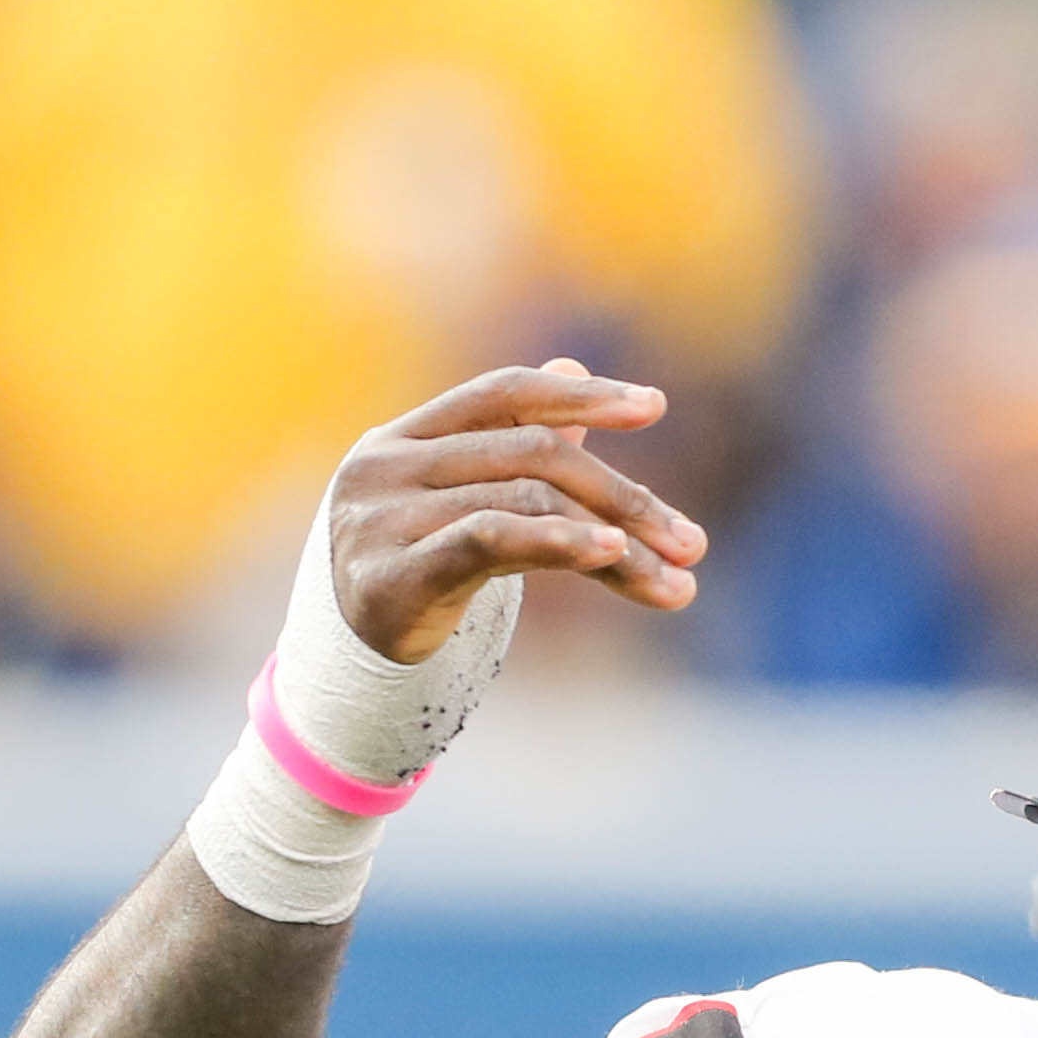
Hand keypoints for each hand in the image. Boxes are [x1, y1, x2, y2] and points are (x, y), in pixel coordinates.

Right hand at [329, 361, 709, 666]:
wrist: (344, 668)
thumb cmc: (414, 575)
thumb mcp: (465, 505)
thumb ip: (515, 445)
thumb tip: (572, 369)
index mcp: (402, 436)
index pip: (502, 392)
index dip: (579, 394)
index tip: (654, 409)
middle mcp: (384, 465)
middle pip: (530, 454)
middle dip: (622, 496)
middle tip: (693, 543)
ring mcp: (380, 519)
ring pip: (524, 502)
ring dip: (614, 540)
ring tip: (677, 576)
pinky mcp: (388, 576)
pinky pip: (488, 539)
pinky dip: (558, 542)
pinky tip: (612, 555)